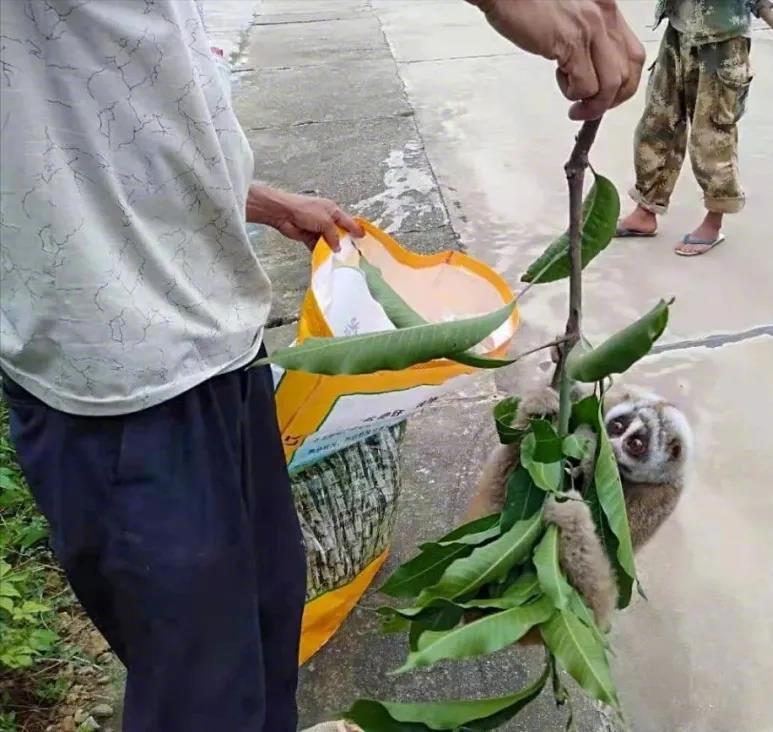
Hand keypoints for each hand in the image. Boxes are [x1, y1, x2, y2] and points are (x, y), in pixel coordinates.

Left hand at [245, 185, 364, 250]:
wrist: (283, 213)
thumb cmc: (306, 211)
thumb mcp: (325, 221)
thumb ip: (334, 235)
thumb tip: (338, 247)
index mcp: (333, 210)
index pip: (348, 221)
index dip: (356, 229)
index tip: (364, 237)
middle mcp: (326, 219)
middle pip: (339, 232)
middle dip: (345, 242)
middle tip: (354, 253)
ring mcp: (317, 228)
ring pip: (328, 241)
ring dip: (332, 249)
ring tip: (341, 260)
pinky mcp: (308, 237)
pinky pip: (317, 246)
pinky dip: (321, 252)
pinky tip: (326, 260)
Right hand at [467, 0, 644, 119]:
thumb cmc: (528, 2)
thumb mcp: (569, 16)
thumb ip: (584, 36)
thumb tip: (587, 67)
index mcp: (607, 10)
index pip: (634, 56)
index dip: (623, 85)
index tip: (605, 97)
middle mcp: (604, 18)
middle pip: (628, 74)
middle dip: (611, 101)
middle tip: (590, 108)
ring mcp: (590, 30)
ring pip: (610, 85)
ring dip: (593, 105)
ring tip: (575, 107)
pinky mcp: (571, 43)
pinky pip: (585, 85)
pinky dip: (574, 95)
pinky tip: (561, 84)